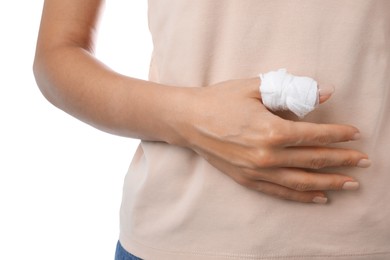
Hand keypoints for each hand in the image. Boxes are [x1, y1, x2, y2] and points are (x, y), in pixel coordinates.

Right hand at [181, 77, 369, 202]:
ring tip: (350, 184)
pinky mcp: (247, 179)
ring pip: (302, 181)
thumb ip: (292, 92)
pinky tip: (319, 197)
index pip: (315, 135)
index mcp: (271, 130)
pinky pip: (280, 192)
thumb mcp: (255, 88)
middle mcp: (267, 155)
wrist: (188, 120)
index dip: (338, 135)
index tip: (356, 134)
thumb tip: (325, 92)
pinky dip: (302, 196)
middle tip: (363, 162)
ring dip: (329, 182)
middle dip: (342, 160)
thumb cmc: (220, 100)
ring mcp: (257, 171)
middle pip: (314, 160)